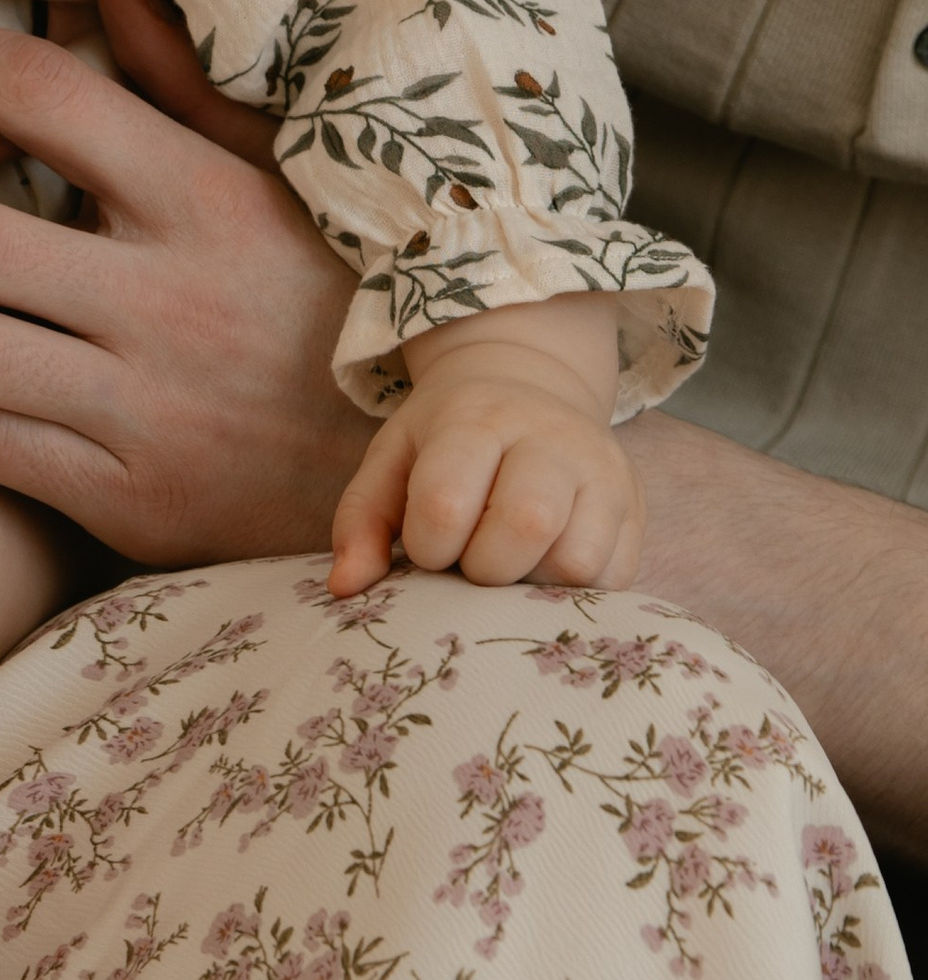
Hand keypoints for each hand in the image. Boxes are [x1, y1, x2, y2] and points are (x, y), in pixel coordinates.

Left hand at [329, 301, 637, 596]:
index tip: (428, 543)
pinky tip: (544, 567)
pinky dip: (571, 592)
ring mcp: (602, 471)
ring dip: (532, 584)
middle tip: (472, 561)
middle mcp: (549, 437)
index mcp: (476, 419)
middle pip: (525, 525)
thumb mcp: (391, 460)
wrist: (530, 388)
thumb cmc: (448, 438)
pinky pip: (612, 577)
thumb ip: (360, 521)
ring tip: (511, 564)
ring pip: (576, 559)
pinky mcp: (634, 508)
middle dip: (484, 567)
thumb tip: (344, 589)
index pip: (447, 502)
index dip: (428, 544)